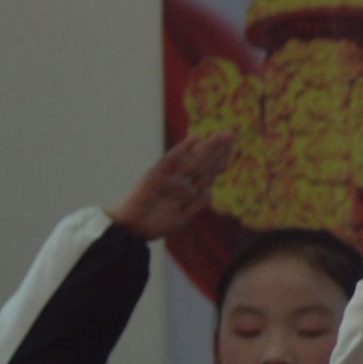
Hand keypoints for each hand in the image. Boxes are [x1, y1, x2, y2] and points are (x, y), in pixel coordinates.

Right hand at [109, 130, 238, 241]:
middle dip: (218, 149)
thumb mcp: (180, 219)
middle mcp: (180, 180)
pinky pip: (171, 161)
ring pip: (192, 160)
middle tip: (231, 133)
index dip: (221, 159)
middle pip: (203, 163)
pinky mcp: (155, 176)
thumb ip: (195, 206)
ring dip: (206, 148)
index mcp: (188, 190)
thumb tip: (210, 190)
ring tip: (219, 135)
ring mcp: (168, 177)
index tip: (233, 146)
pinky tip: (195, 139)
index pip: (209, 172)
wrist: (129, 230)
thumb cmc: (152, 224)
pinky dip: (183, 150)